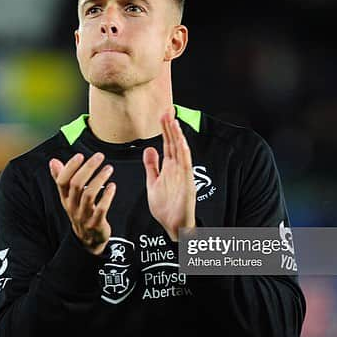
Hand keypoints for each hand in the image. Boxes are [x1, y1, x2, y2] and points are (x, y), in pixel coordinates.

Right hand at [49, 152, 116, 255]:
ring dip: (99, 179)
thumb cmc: (79, 212)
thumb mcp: (68, 197)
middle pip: (76, 184)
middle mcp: (72, 206)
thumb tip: (53, 161)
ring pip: (89, 195)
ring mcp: (83, 215)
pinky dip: (107, 196)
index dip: (70, 167)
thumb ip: (61, 178)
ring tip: (109, 168)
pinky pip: (101, 208)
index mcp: (65, 198)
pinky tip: (112, 186)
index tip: (79, 155)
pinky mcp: (95, 223)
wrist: (87, 239)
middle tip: (99, 157)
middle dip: (88, 168)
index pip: (62, 181)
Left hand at [142, 113, 195, 241]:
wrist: (174, 226)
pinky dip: (184, 153)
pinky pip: (186, 166)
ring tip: (173, 121)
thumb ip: (151, 166)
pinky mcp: (188, 184)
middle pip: (174, 143)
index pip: (167, 144)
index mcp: (169, 168)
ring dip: (177, 136)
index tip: (162, 114)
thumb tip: (149, 149)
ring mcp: (183, 175)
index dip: (165, 130)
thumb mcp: (153, 183)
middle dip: (170, 127)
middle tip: (167, 110)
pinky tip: (181, 142)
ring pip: (181, 151)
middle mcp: (177, 169)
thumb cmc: (166, 208)